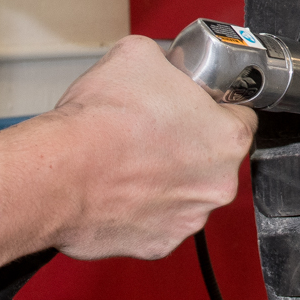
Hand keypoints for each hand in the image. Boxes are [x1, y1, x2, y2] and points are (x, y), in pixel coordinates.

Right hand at [43, 35, 256, 259]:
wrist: (58, 173)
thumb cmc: (101, 121)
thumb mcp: (140, 54)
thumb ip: (167, 61)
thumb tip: (163, 65)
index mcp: (227, 138)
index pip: (240, 115)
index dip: (213, 105)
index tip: (192, 104)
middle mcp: (216, 184)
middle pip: (213, 157)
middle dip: (189, 143)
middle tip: (153, 129)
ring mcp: (188, 218)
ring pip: (186, 191)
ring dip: (166, 177)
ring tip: (130, 158)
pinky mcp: (158, 244)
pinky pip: (158, 219)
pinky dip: (142, 207)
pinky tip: (120, 187)